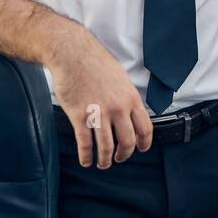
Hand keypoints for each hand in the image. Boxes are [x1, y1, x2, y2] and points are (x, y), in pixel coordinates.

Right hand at [45, 27, 151, 168]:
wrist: (72, 54)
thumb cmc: (95, 63)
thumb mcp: (121, 78)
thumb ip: (127, 97)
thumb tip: (131, 113)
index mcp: (131, 98)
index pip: (145, 128)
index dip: (144, 143)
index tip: (140, 149)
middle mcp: (118, 108)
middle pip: (127, 142)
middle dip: (124, 154)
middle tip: (118, 158)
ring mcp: (99, 113)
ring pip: (106, 147)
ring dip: (104, 159)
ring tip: (102, 163)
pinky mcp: (80, 116)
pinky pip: (85, 143)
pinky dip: (86, 156)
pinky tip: (85, 160)